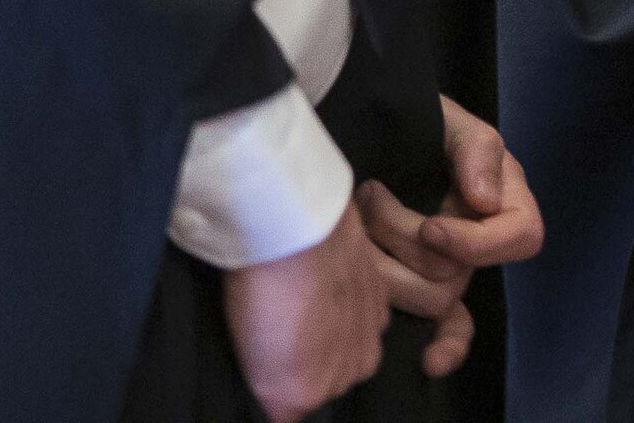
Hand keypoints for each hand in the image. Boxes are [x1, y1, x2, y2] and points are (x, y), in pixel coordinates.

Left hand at [223, 208, 394, 421]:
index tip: (271, 358)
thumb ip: (276, 389)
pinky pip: (367, 318)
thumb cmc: (263, 291)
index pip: (296, 405)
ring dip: (336, 334)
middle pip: (332, 381)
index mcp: (311, 392)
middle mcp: (350, 372)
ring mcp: (371, 334)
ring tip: (307, 302)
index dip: (282, 382)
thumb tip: (284, 403)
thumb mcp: (250, 355)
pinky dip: (352, 306)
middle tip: (288, 326)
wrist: (298, 229)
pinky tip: (329, 284)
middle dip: (314, 361)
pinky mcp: (382, 297)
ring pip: (352, 350)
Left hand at [356, 97, 543, 379]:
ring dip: (383, 264)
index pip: (520, 237)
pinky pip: (452, 329)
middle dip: (404, 237)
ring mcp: (454, 268)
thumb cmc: (416, 121)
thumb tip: (484, 202)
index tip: (430, 228)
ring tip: (356, 223)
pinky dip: (447, 346)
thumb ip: (476, 148)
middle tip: (369, 195)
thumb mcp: (449, 119)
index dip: (475, 243)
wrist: (371, 132)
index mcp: (505, 197)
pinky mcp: (425, 287)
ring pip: (430, 297)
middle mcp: (482, 238)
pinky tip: (429, 362)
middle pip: (458, 273)